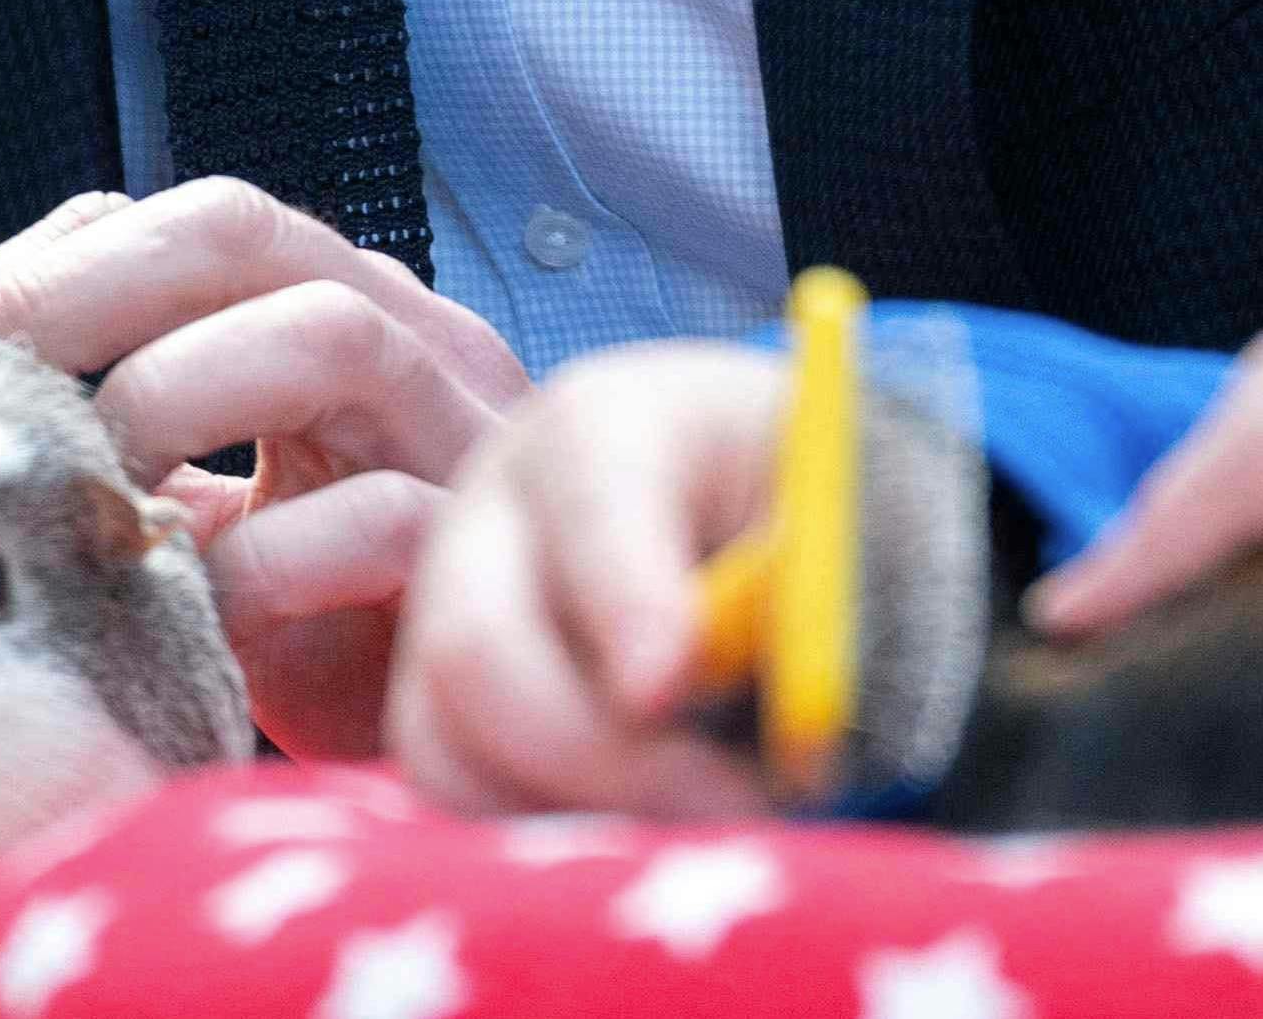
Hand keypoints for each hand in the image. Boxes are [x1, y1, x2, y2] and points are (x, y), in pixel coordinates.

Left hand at [0, 179, 533, 753]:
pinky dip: (260, 561)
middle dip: (78, 290)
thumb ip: (136, 455)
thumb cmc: (329, 632)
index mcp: (339, 309)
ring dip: (170, 394)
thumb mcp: (218, 519)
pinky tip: (188, 611)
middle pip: (240, 228)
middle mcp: (409, 338)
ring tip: (93, 491)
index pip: (182, 222)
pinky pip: (378, 519)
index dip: (44, 264)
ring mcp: (461, 430)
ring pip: (328, 330)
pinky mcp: (483, 549)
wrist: (489, 741)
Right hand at [383, 339, 798, 821]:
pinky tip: (637, 832)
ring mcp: (446, 609)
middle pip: (478, 646)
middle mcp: (494, 511)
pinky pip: (451, 793)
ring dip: (574, 813)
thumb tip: (797, 726)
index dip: (624, 602)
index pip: (592, 501)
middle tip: (724, 809)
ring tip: (702, 829)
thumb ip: (809, 605)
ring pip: (447, 743)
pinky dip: (538, 835)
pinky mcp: (435, 699)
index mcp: (604, 425)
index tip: (666, 693)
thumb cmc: (798, 515)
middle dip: (599, 753)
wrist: (756, 524)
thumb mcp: (828, 523)